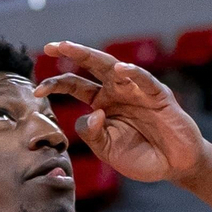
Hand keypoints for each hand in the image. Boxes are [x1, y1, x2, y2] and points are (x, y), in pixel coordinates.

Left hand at [43, 43, 204, 184]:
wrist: (175, 166)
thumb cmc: (141, 157)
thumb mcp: (107, 151)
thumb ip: (93, 135)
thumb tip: (93, 113)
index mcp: (101, 104)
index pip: (74, 87)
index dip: (55, 85)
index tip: (36, 91)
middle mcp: (117, 92)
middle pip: (91, 66)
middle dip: (72, 53)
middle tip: (51, 45)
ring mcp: (137, 91)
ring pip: (113, 67)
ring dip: (92, 56)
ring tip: (72, 48)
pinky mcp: (158, 95)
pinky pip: (144, 81)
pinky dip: (132, 73)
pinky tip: (119, 69)